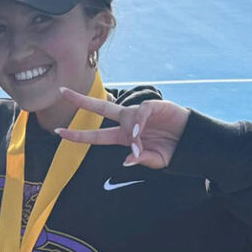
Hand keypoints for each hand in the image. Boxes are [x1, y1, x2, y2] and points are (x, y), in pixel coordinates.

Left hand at [54, 87, 189, 168]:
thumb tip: (127, 159)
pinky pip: (141, 110)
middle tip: (62, 91)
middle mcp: (128, 122)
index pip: (95, 135)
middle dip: (81, 100)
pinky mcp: (154, 106)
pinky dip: (138, 121)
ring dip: (130, 131)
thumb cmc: (172, 150)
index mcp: (123, 136)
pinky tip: (139, 132)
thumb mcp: (155, 161)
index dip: (78, 134)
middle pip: (100, 108)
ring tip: (139, 142)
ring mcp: (140, 113)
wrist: (192, 143)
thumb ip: (141, 159)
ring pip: (125, 114)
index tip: (58, 132)